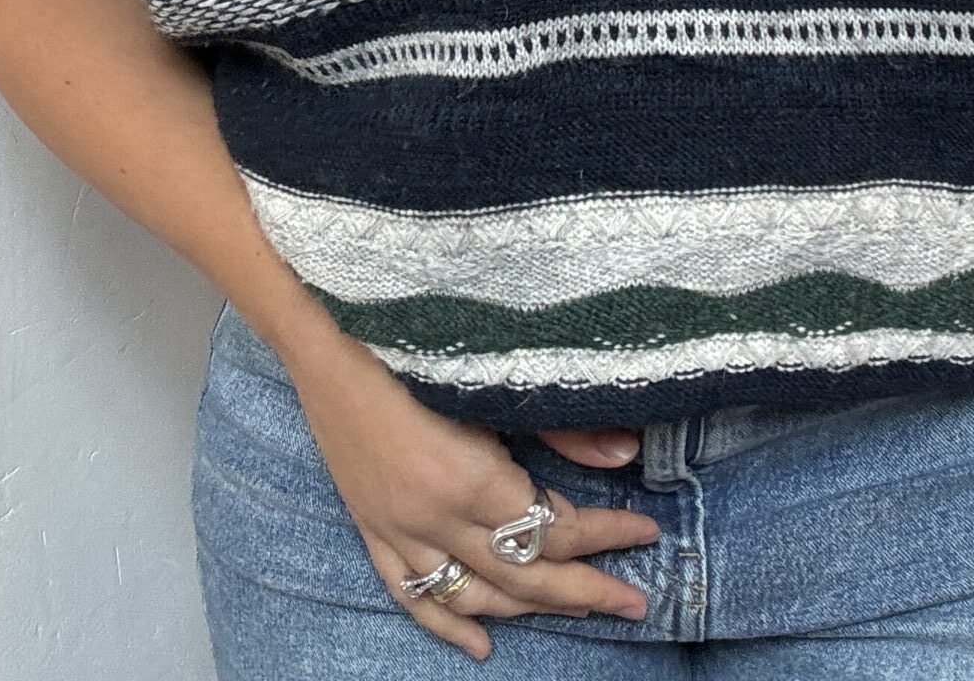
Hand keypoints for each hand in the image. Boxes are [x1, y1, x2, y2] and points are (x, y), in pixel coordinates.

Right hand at [285, 333, 661, 662]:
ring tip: (580, 609)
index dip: (606, 532)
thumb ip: (559, 420)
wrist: (326, 330)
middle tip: (636, 600)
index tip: (648, 529)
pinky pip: (410, 593)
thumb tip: (624, 453)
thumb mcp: (492, 377)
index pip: (554, 527)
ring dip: (530, 608)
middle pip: (522, 574)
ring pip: (472, 593)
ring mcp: (398, 527)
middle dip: (586, 589)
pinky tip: (482, 642)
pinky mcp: (370, 524)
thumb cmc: (415, 339)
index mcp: (470, 480)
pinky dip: (448, 623)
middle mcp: (434, 518)